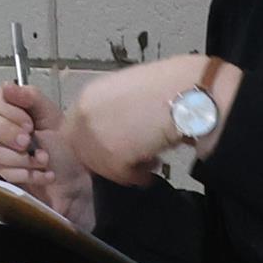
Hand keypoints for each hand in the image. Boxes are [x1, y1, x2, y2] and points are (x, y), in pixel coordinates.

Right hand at [0, 84, 93, 228]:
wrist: (74, 182)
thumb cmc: (63, 148)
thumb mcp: (51, 117)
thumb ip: (30, 97)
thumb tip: (6, 87)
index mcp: (6, 109)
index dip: (9, 110)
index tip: (30, 124)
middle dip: (6, 131)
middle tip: (29, 141)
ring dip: (18, 157)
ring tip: (43, 160)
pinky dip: (23, 173)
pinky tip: (42, 174)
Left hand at [60, 56, 237, 188]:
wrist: (188, 92)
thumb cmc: (169, 86)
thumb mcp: (130, 92)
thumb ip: (113, 111)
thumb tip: (115, 132)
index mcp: (89, 95)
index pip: (75, 129)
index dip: (95, 142)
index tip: (114, 146)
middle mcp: (85, 114)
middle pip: (83, 151)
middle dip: (106, 157)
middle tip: (134, 157)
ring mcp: (95, 135)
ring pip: (102, 165)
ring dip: (124, 167)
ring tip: (150, 160)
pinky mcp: (111, 155)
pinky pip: (122, 175)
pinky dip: (139, 176)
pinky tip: (155, 166)